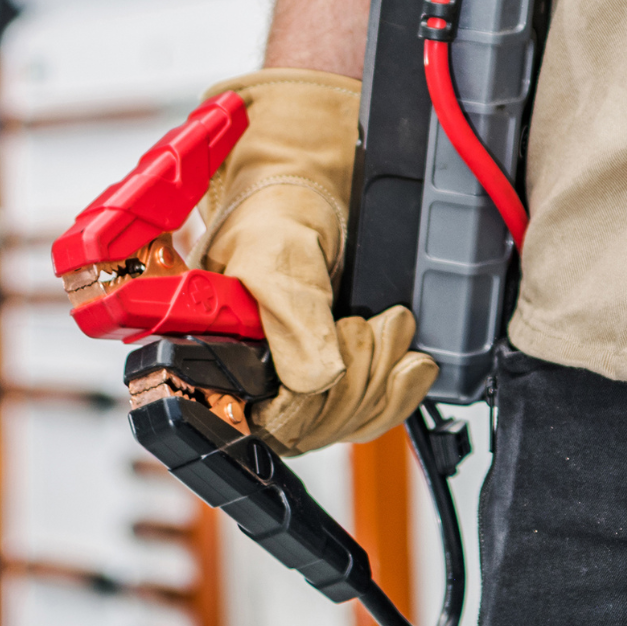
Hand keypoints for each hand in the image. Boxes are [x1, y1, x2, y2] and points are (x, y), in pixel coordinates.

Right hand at [194, 68, 437, 454]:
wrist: (309, 194)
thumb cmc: (271, 217)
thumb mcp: (271, 257)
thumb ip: (288, 317)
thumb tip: (318, 378)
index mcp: (216, 359)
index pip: (258, 422)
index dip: (302, 408)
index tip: (332, 365)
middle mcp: (251, 381)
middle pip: (309, 430)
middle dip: (353, 379)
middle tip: (369, 322)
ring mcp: (295, 385)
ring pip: (345, 425)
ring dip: (380, 378)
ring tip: (392, 324)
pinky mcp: (335, 381)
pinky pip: (370, 414)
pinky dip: (399, 391)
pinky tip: (410, 363)